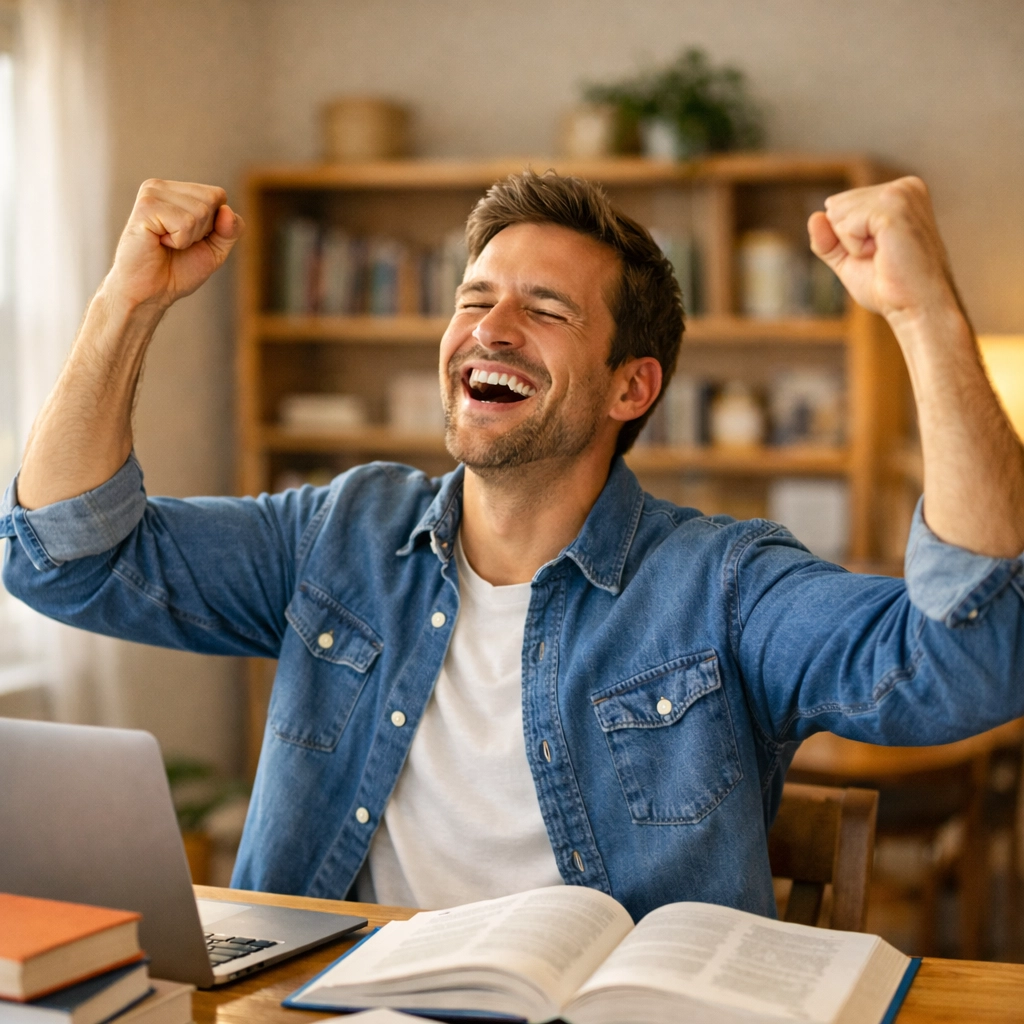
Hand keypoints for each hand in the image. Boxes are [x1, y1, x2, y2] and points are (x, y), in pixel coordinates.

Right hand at [105, 179, 244, 309]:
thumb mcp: (215, 249)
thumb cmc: (177, 270)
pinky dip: (179, 241)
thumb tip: (227, 210)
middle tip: (176, 243)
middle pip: (212, 199)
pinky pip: (185, 222)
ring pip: (201, 211)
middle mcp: (161, 186)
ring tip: (166, 243)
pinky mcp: (145, 207)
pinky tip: (159, 242)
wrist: (150, 292)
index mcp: (175, 191)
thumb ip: (230, 230)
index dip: (215, 225)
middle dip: (203, 231)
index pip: (218, 195)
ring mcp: (151, 194)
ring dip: (189, 238)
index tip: (190, 239)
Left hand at [807, 177, 959, 328]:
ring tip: (884, 255)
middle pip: (836, 206)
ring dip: (852, 245)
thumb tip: (814, 216)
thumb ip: (828, 239)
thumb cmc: (889, 286)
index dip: (847, 239)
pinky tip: (883, 255)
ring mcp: (901, 194)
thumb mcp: (848, 259)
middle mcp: (903, 186)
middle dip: (847, 240)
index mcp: (898, 193)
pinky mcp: (894, 208)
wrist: (916, 307)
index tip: (878, 253)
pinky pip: (847, 225)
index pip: (839, 205)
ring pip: (838, 213)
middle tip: (881, 257)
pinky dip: (855, 248)